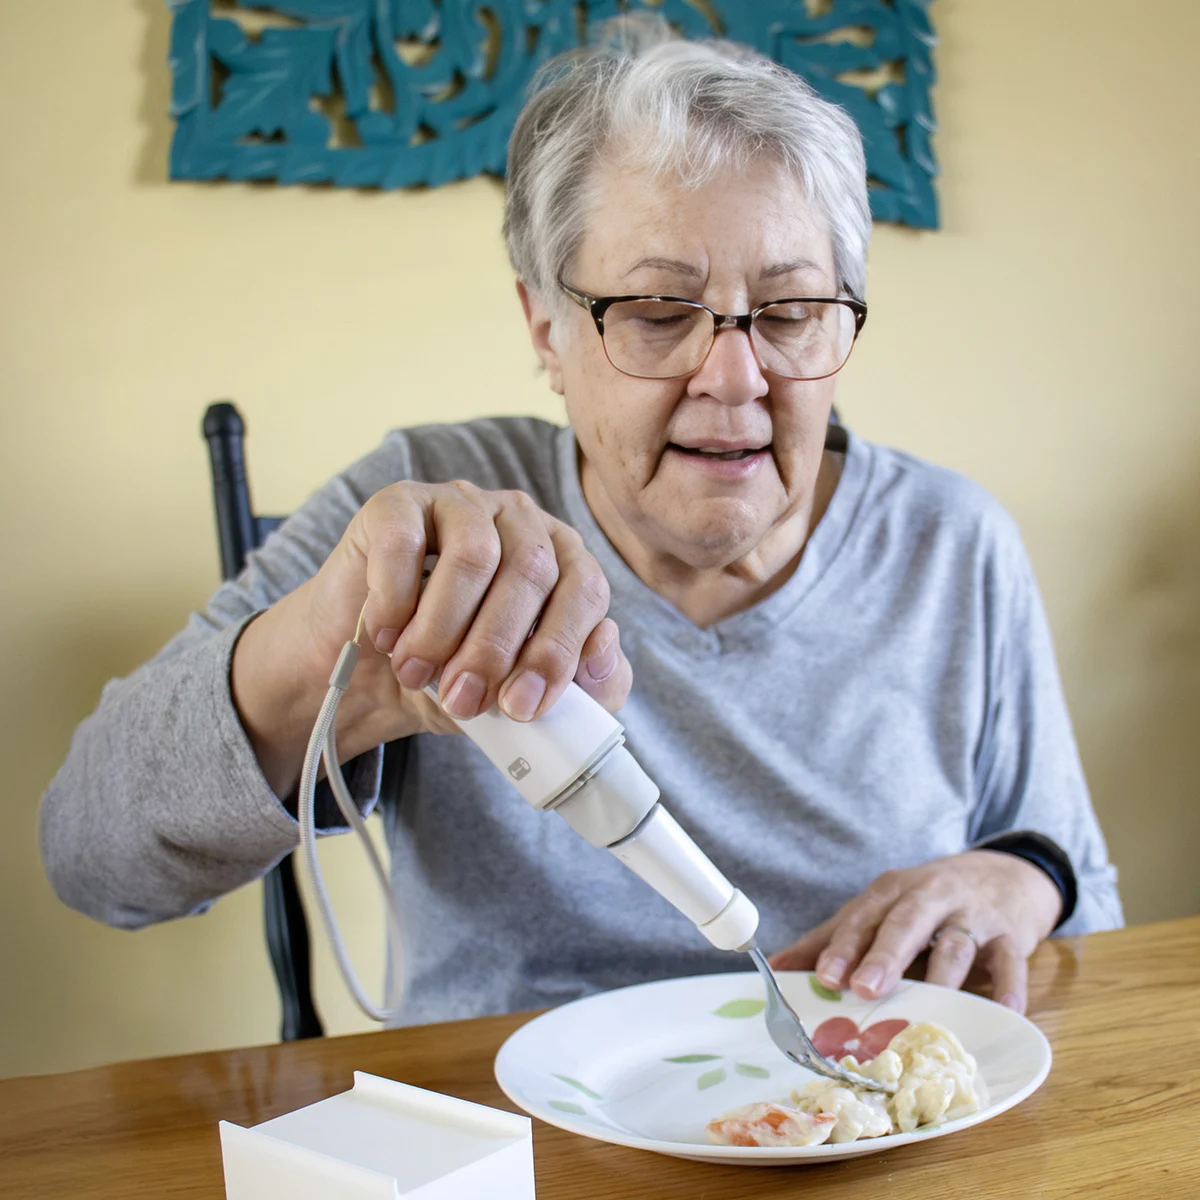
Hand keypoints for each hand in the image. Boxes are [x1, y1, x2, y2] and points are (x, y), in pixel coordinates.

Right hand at [233, 480, 631, 794]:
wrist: (369, 676)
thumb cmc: (456, 677)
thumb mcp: (522, 695)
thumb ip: (585, 687)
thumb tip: (604, 651)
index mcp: (564, 559)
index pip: (585, 590)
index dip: (557, 651)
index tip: (521, 706)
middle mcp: (521, 521)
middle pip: (531, 572)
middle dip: (496, 649)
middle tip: (463, 698)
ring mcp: (460, 504)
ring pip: (474, 556)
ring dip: (443, 629)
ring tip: (416, 672)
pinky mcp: (398, 504)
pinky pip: (405, 541)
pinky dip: (394, 600)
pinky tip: (385, 636)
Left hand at [768, 851, 1062, 1012]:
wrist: (1004, 873)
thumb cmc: (929, 900)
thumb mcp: (881, 908)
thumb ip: (832, 938)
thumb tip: (775, 968)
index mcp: (893, 891)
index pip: (863, 917)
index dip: (843, 947)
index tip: (824, 977)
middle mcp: (931, 897)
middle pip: (905, 924)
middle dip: (884, 956)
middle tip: (864, 988)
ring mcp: (973, 915)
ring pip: (956, 944)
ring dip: (943, 975)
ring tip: (931, 1005)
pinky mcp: (1012, 936)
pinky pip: (1012, 963)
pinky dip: (1010, 987)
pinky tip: (1004, 1011)